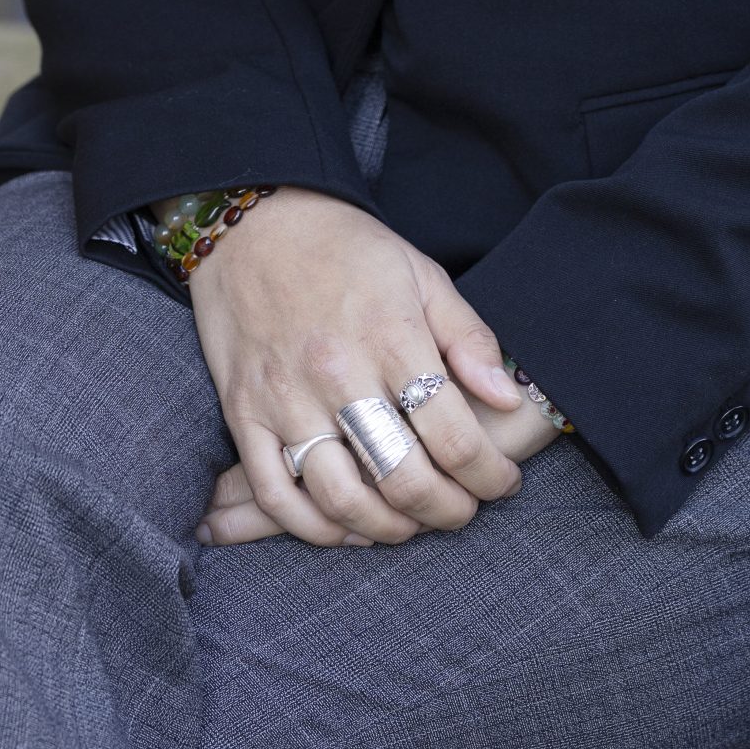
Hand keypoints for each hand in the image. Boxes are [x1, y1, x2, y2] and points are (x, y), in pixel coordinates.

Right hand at [185, 185, 530, 548]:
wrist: (253, 221)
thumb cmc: (347, 248)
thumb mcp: (421, 274)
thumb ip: (467, 337)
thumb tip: (507, 398)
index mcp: (390, 335)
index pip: (454, 436)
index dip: (489, 476)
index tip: (504, 483)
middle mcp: (337, 371)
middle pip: (403, 478)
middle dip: (447, 511)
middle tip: (465, 511)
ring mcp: (284, 397)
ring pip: (341, 499)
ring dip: (388, 529)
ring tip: (413, 522)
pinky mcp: (243, 413)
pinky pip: (276, 495)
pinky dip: (316, 529)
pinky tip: (350, 526)